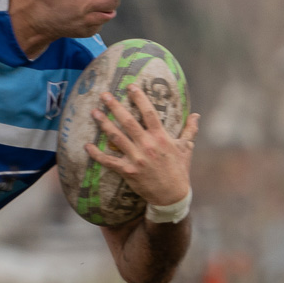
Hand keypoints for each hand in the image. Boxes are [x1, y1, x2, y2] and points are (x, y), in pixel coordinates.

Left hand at [88, 88, 200, 209]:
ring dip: (104, 124)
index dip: (139, 98)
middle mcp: (147, 145)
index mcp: (161, 137)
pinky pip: (109, 161)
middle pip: (128, 121)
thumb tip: (196, 115)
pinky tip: (87, 145)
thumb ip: (190, 130)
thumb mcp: (186, 148)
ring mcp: (136, 158)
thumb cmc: (179, 170)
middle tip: (104, 95)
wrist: (172, 196)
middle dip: (115, 106)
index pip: (149, 113)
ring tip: (94, 112)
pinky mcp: (128, 171)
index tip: (130, 86)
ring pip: (116, 137)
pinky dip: (97, 154)